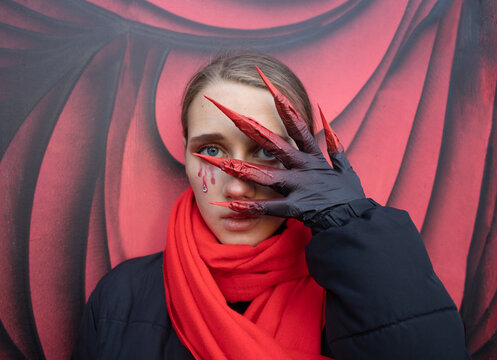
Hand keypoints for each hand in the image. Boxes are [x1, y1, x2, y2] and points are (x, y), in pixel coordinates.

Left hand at [195, 66, 364, 229]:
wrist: (355, 222)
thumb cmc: (349, 197)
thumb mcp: (346, 168)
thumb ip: (335, 147)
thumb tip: (329, 123)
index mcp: (313, 157)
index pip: (298, 126)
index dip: (285, 107)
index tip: (272, 89)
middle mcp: (303, 168)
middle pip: (274, 144)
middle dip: (251, 128)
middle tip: (230, 114)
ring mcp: (299, 187)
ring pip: (266, 175)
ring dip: (241, 168)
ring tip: (219, 162)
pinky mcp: (296, 208)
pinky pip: (269, 207)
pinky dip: (250, 206)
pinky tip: (231, 203)